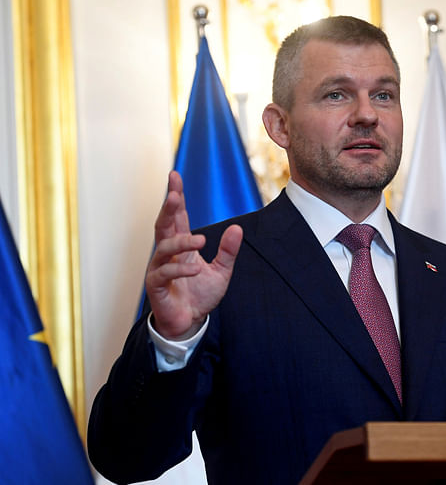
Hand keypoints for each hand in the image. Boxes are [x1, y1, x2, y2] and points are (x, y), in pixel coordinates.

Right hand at [145, 171, 242, 339]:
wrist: (190, 322)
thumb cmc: (201, 294)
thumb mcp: (222, 271)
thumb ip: (228, 251)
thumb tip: (237, 228)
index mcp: (182, 245)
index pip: (178, 216)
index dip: (176, 196)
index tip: (175, 176)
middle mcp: (168, 253)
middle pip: (164, 224)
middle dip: (168, 207)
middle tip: (175, 194)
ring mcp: (159, 268)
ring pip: (164, 247)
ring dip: (182, 241)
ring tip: (201, 241)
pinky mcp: (156, 285)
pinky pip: (164, 272)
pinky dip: (180, 270)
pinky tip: (194, 270)